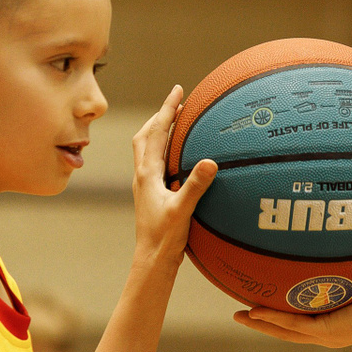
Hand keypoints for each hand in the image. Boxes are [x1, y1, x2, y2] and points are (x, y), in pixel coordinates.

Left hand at [132, 85, 216, 267]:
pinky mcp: (150, 194)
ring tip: (175, 122)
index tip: (178, 90)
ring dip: (159, 131)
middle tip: (177, 102)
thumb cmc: (164, 238)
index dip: (167, 110)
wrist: (151, 260)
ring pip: (147, 148)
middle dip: (161, 116)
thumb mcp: (182, 210)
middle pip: (146, 135)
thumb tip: (209, 161)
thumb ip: (195, 185)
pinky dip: (163, 149)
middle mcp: (142, 175)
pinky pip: (154, 162)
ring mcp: (145, 184)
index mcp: (147, 174)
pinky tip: (177, 156)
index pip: (156, 133)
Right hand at [233, 283, 351, 348]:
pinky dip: (272, 317)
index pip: (299, 322)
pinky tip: (254, 310)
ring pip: (283, 330)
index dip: (279, 316)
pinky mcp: (327, 331)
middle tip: (239, 314)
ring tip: (238, 315)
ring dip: (260, 323)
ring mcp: (325, 334)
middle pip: (285, 331)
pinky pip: (293, 323)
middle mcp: (326, 333)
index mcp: (333, 324)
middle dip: (262, 323)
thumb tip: (349, 235)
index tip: (260, 305)